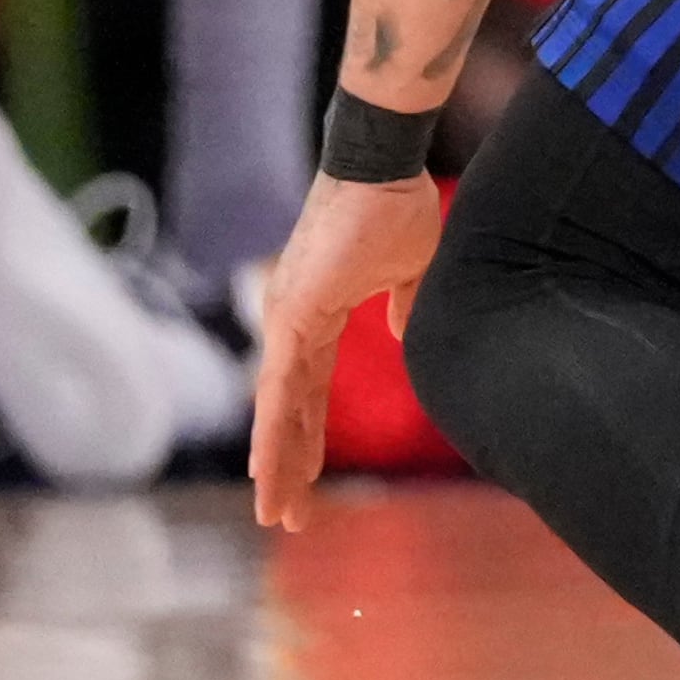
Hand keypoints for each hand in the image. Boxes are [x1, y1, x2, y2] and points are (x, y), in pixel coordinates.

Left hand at [249, 171, 447, 529]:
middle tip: (283, 517)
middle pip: (285, 411)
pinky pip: (282, 387)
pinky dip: (274, 431)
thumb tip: (398, 331)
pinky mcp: (295, 315)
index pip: (308, 391)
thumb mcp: (408, 267)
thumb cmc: (397, 204)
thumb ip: (400, 302)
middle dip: (287, 466)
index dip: (308, 436)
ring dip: (276, 464)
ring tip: (275, 512)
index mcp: (316, 314)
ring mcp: (286, 319)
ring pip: (276, 410)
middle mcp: (290, 322)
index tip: (308, 477)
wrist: (382, 162)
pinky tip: (271, 468)